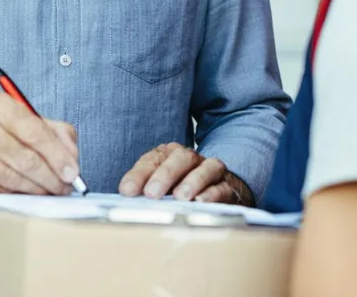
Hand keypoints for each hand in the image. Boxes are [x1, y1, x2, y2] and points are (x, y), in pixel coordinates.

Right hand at [0, 92, 80, 195]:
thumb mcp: (23, 118)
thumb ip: (55, 132)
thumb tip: (71, 157)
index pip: (34, 131)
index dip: (57, 154)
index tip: (71, 171)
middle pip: (25, 158)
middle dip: (51, 177)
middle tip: (64, 187)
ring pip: (13, 178)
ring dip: (37, 190)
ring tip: (50, 192)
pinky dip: (17, 195)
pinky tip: (26, 193)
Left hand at [119, 143, 253, 204]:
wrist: (221, 188)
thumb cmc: (182, 189)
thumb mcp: (162, 187)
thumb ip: (145, 191)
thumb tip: (127, 199)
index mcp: (170, 155)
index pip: (153, 160)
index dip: (139, 174)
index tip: (127, 191)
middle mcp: (192, 159)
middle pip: (180, 158)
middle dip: (165, 175)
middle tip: (152, 194)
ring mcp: (212, 171)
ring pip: (206, 168)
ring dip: (192, 181)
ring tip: (180, 197)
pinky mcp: (230, 188)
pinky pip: (223, 187)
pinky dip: (212, 194)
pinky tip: (201, 202)